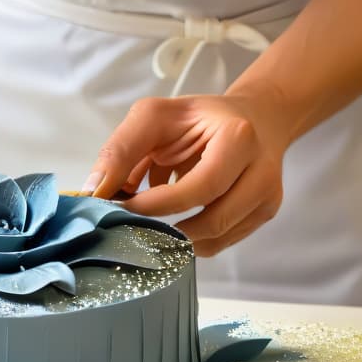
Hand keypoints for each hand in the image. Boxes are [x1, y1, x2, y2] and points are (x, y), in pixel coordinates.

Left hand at [83, 93, 291, 256]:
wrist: (253, 119)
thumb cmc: (198, 119)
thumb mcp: (154, 117)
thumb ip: (122, 150)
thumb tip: (94, 192)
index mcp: (239, 138)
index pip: (200, 186)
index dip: (158, 204)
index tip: (123, 207)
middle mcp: (262, 171)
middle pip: (213, 221)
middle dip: (165, 227)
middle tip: (132, 223)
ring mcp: (267, 198)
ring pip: (216, 239)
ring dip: (175, 236)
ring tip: (151, 218)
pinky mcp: (263, 215)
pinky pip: (219, 243)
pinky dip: (189, 238)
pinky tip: (176, 219)